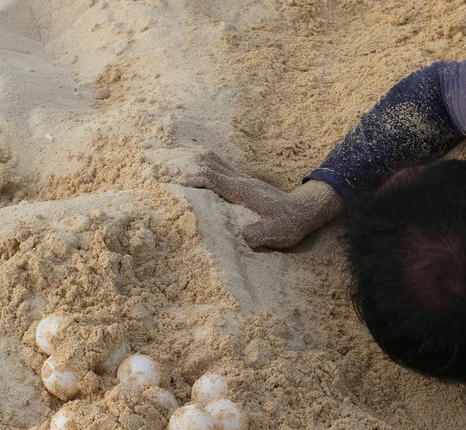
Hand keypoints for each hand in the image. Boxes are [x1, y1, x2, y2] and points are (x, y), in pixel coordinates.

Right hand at [178, 151, 344, 249]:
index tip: (175, 180)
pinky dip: (204, 163)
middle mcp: (241, 181)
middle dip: (186, 164)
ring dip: (193, 160)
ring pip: (214, 161)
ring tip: (171, 157)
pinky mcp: (243, 182)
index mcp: (243, 191)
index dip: (195, 178)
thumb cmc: (289, 224)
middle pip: (209, 164)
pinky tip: (194, 162)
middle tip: (162, 163)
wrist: (304, 211)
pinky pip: (220, 166)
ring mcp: (242, 179)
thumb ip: (259, 234)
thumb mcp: (277, 234)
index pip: (214, 179)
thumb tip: (242, 235)